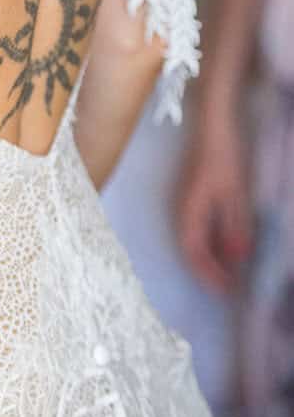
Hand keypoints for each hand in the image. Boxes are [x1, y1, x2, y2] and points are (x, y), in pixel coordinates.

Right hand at [176, 112, 253, 292]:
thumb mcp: (235, 194)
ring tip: (228, 270)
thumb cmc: (223, 157)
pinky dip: (208, 241)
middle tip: (228, 287)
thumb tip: (236, 259)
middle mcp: (180, 208)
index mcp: (189, 211)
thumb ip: (235, 227)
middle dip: (207, 270)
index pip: (193, 253)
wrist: (212, 124)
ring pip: (191, 238)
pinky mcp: (190, 193)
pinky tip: (223, 243)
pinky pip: (195, 226)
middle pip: (189, 248)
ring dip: (207, 257)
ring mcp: (183, 200)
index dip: (209, 275)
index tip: (227, 292)